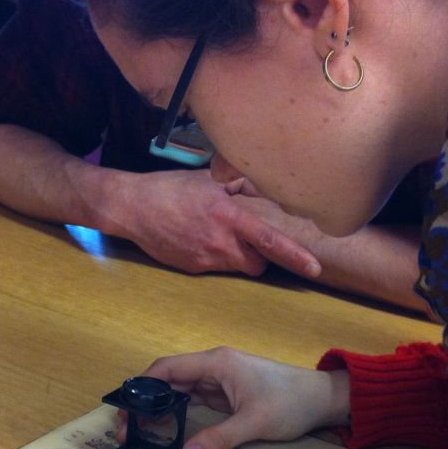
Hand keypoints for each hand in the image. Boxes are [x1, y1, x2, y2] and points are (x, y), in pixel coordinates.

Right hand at [113, 170, 320, 277]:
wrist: (133, 207)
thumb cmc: (172, 189)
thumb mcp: (210, 179)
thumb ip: (241, 186)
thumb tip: (265, 189)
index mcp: (229, 217)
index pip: (269, 240)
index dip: (294, 255)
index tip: (314, 268)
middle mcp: (220, 242)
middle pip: (258, 264)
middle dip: (261, 256)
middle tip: (250, 239)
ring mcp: (205, 259)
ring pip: (238, 267)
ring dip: (239, 256)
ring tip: (220, 234)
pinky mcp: (193, 268)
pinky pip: (216, 267)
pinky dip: (216, 256)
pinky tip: (199, 239)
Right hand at [124, 348, 349, 448]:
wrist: (323, 399)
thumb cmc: (292, 402)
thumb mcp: (255, 423)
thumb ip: (219, 439)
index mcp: (217, 363)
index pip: (167, 369)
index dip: (142, 388)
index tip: (127, 412)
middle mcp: (214, 367)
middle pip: (168, 380)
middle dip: (146, 403)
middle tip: (129, 430)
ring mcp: (220, 380)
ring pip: (179, 391)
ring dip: (160, 410)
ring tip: (142, 434)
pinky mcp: (226, 394)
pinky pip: (194, 401)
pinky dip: (178, 414)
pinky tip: (167, 431)